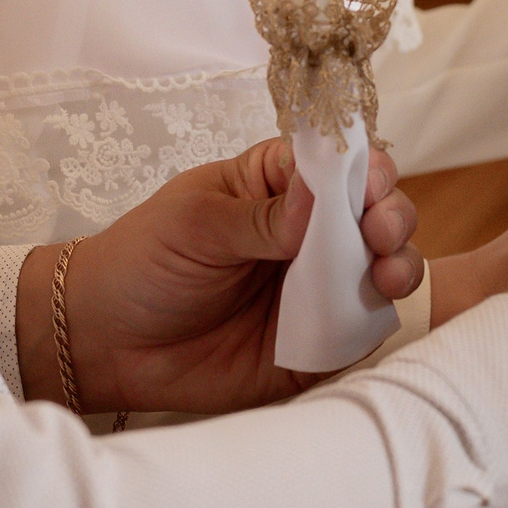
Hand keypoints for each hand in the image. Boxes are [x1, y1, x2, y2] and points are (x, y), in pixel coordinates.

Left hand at [17, 139, 425, 417]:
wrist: (106, 342)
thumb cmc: (141, 263)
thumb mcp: (194, 223)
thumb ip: (260, 216)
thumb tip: (321, 198)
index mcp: (280, 186)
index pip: (340, 165)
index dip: (365, 169)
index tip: (369, 185)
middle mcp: (310, 234)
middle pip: (377, 214)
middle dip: (392, 217)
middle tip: (379, 234)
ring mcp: (319, 289)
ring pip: (385, 269)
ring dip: (401, 265)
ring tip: (388, 275)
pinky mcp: (318, 343)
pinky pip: (363, 332)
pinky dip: (380, 322)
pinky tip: (377, 314)